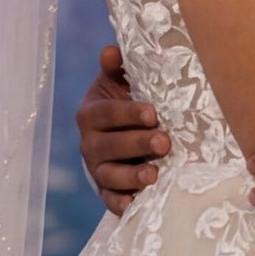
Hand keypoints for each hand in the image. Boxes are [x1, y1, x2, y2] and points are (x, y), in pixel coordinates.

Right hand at [75, 45, 167, 214]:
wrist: (120, 135)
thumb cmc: (126, 102)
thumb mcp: (119, 82)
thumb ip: (117, 67)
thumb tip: (112, 50)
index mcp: (91, 113)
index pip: (105, 113)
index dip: (127, 113)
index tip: (153, 113)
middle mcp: (90, 143)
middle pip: (108, 146)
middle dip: (136, 144)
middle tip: (164, 143)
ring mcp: (97, 169)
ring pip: (109, 176)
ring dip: (131, 177)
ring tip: (154, 175)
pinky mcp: (107, 191)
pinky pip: (111, 201)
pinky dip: (121, 204)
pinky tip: (136, 203)